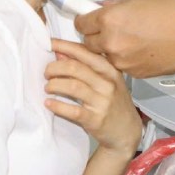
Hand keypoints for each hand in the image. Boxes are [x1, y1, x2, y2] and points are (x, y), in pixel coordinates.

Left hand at [45, 39, 141, 155]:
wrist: (127, 131)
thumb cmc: (114, 103)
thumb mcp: (105, 82)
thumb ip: (85, 67)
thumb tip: (61, 53)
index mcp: (110, 70)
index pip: (85, 52)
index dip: (65, 46)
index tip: (50, 43)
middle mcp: (108, 84)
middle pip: (75, 68)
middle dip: (55, 68)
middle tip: (46, 73)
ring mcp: (102, 101)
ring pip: (72, 86)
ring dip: (54, 85)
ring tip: (47, 87)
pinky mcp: (95, 119)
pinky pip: (72, 110)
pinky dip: (57, 105)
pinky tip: (49, 103)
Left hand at [74, 0, 174, 77]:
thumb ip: (119, 5)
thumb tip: (105, 7)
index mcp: (110, 19)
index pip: (81, 23)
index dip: (85, 20)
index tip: (89, 20)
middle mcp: (110, 42)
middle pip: (87, 43)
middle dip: (95, 36)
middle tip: (110, 31)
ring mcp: (121, 61)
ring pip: (104, 56)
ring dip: (110, 49)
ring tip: (130, 42)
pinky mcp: (132, 73)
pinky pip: (121, 65)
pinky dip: (126, 59)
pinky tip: (142, 51)